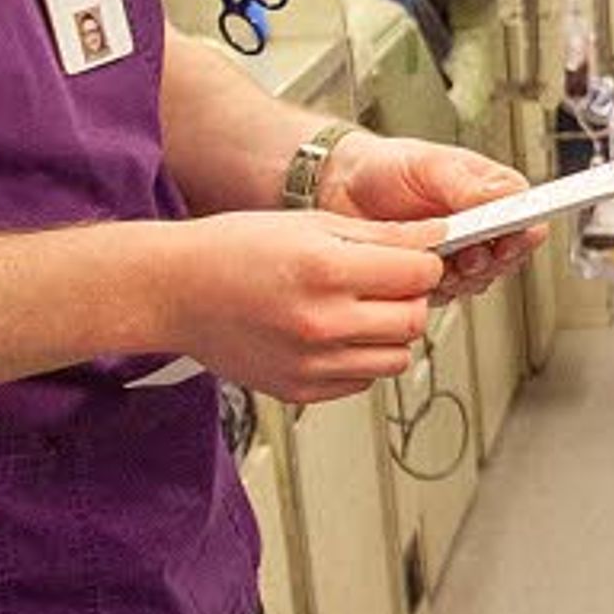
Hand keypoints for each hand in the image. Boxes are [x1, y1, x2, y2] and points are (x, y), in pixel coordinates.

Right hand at [157, 211, 455, 402]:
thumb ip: (382, 235)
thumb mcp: (310, 223)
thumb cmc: (233, 250)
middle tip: (385, 283)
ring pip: (398, 358)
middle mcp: (321, 322)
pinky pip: (362, 381)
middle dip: (411, 299)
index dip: (424, 263)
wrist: (175, 291)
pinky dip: (359, 359)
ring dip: (390, 334)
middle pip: (415, 320)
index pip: (420, 275)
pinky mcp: (300, 390)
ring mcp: (311, 363)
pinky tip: (331, 334)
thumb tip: (437, 235)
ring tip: (357, 309)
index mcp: (326, 271)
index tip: (414, 259)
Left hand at [325, 131, 543, 298]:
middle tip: (468, 253)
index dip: (524, 231)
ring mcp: (458, 253)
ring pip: (481, 279)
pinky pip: (448, 293)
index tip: (510, 237)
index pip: (527, 215)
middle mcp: (479, 225)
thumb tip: (504, 196)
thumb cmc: (384, 167)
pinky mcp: (433, 275)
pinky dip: (436, 288)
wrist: (340, 189)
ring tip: (438, 259)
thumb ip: (466, 183)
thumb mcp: (427, 163)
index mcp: (489, 192)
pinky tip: (418, 271)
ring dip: (462, 276)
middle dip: (490, 260)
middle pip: (509, 255)